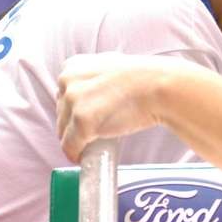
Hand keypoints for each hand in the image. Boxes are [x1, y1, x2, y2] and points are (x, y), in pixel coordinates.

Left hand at [57, 53, 193, 161]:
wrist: (160, 87)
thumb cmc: (143, 79)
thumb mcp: (111, 65)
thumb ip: (93, 76)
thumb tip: (89, 94)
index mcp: (74, 65)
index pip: (63, 93)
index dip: (75, 108)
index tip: (88, 116)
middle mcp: (68, 80)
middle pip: (62, 113)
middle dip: (74, 125)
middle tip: (94, 131)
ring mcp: (73, 101)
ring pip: (63, 131)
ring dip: (76, 140)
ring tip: (93, 143)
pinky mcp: (82, 122)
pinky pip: (70, 146)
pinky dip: (76, 154)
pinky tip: (84, 156)